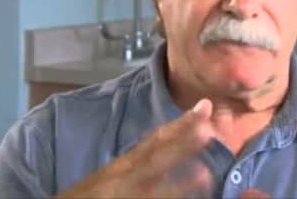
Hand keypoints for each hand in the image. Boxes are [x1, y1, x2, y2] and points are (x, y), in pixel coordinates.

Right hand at [57, 99, 214, 197]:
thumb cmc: (87, 196)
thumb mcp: (109, 177)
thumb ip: (136, 163)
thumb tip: (167, 147)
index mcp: (122, 166)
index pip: (155, 140)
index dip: (181, 123)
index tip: (206, 107)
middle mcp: (121, 178)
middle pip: (154, 158)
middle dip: (181, 143)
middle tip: (209, 128)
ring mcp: (121, 196)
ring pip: (152, 188)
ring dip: (177, 184)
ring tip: (204, 174)